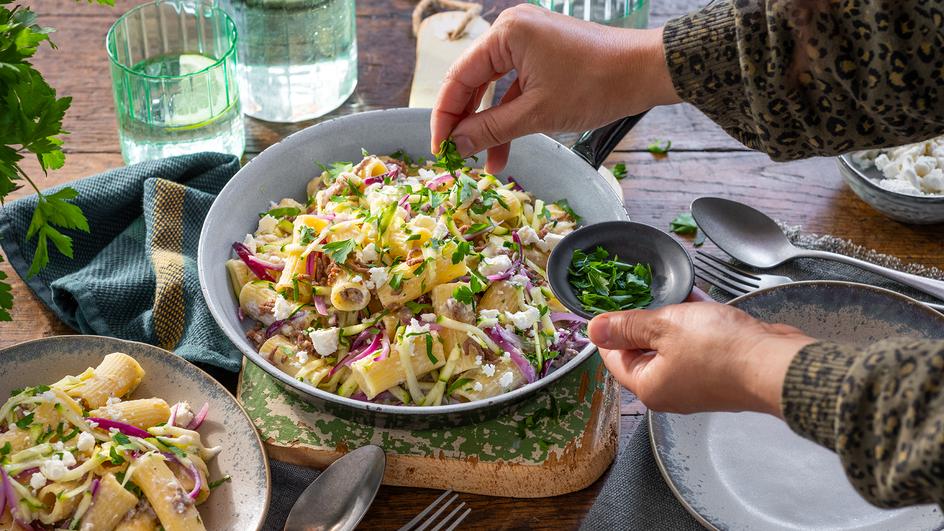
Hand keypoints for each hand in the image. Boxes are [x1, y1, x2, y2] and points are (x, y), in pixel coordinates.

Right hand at [431, 4, 679, 172]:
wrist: (647, 72)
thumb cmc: (595, 86)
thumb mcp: (537, 114)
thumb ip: (491, 129)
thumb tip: (456, 145)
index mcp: (506, 33)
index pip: (459, 77)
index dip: (445, 116)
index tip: (439, 148)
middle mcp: (513, 30)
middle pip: (473, 81)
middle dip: (466, 122)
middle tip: (456, 156)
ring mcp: (530, 41)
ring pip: (495, 88)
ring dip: (490, 125)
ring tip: (484, 163)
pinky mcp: (545, 55)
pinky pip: (516, 87)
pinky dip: (511, 115)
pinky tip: (505, 148)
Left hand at [588, 300, 815, 415]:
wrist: (776, 363)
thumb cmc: (719, 348)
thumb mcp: (664, 327)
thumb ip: (628, 326)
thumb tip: (593, 330)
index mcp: (650, 387)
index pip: (614, 360)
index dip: (609, 332)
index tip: (609, 307)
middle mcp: (671, 391)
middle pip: (643, 353)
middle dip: (643, 322)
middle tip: (641, 294)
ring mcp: (698, 382)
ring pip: (673, 345)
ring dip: (672, 319)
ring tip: (669, 293)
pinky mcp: (721, 371)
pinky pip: (699, 343)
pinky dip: (696, 322)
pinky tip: (697, 297)